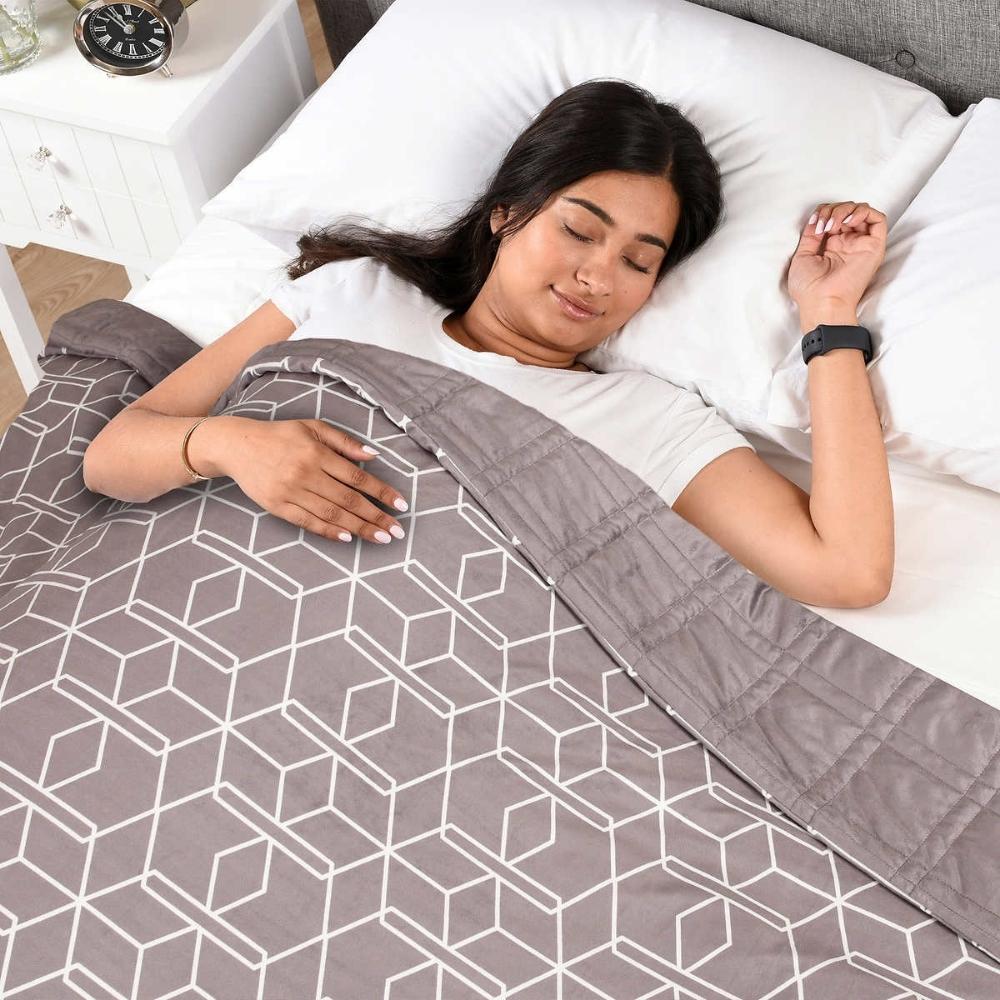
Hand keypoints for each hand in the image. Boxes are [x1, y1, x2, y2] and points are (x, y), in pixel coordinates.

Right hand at [224, 418, 407, 544]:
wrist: (237, 446)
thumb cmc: (281, 435)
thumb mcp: (313, 427)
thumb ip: (345, 442)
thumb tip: (374, 456)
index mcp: (317, 453)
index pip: (357, 477)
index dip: (382, 492)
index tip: (401, 505)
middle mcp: (306, 473)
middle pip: (348, 500)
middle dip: (376, 517)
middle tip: (398, 531)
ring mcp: (290, 492)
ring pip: (331, 514)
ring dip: (359, 528)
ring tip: (381, 538)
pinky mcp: (277, 506)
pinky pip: (307, 522)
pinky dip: (329, 531)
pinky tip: (348, 538)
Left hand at [786, 201, 887, 311]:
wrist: (821, 302)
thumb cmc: (809, 289)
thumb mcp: (802, 255)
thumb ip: (810, 234)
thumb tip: (817, 217)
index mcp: (832, 246)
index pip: (834, 215)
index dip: (824, 211)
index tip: (815, 223)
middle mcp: (848, 243)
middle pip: (847, 210)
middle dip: (833, 209)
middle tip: (823, 225)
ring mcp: (861, 244)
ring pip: (862, 211)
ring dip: (846, 209)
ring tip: (833, 225)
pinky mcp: (874, 247)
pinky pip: (878, 219)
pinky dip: (864, 212)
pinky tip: (848, 221)